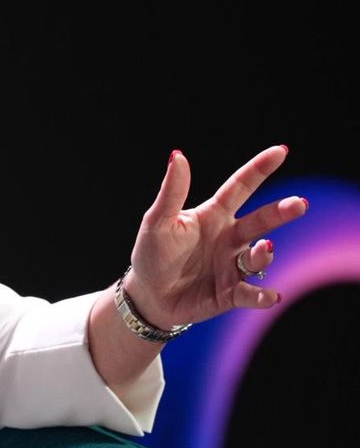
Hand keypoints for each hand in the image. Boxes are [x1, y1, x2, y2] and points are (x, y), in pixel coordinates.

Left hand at [124, 145, 307, 328]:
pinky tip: (270, 296)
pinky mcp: (231, 293)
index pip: (240, 187)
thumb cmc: (152, 252)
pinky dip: (262, 296)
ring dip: (264, 253)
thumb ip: (172, 191)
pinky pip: (251, 294)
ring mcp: (232, 265)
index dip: (259, 169)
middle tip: (299, 203)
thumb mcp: (158, 220)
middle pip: (260, 221)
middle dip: (281, 212)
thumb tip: (178, 155)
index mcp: (213, 215)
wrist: (147, 294)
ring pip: (258, 257)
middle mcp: (229, 238)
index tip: (281, 151)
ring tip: (264, 248)